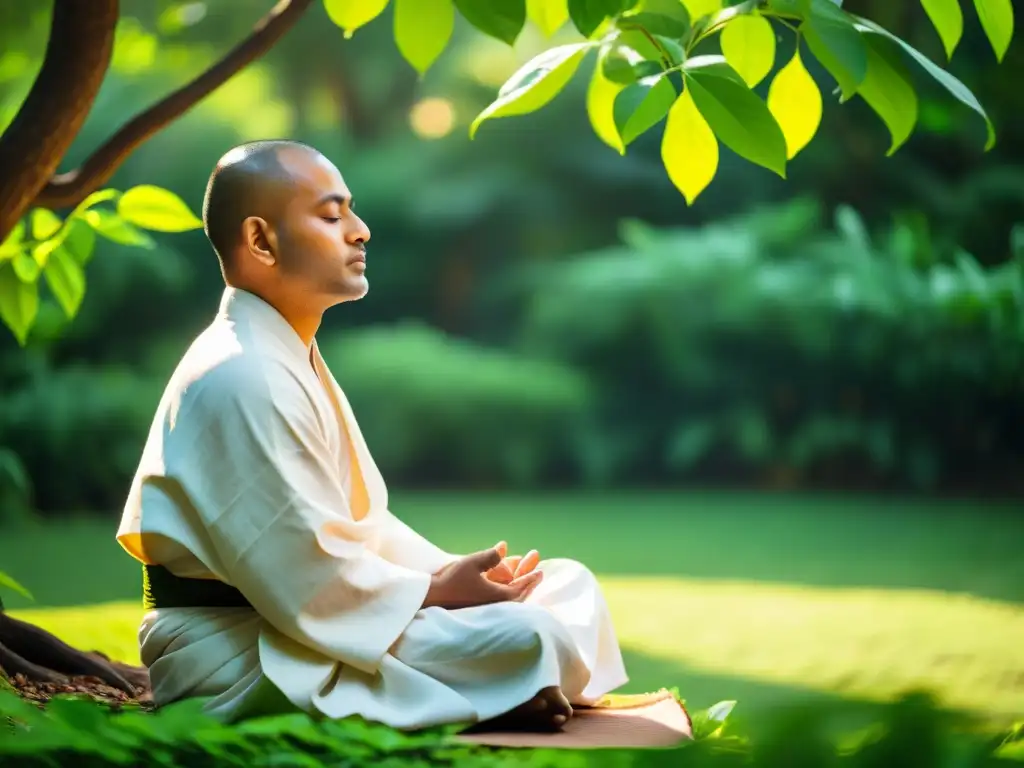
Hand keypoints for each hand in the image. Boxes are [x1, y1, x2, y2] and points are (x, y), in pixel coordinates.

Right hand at [423, 547, 542, 609]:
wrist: (431, 597)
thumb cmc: (452, 581)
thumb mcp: (472, 563)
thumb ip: (490, 556)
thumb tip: (502, 550)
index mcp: (497, 597)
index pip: (521, 589)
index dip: (531, 579)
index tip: (540, 572)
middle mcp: (494, 603)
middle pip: (516, 589)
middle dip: (525, 575)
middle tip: (535, 563)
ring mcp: (486, 603)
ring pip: (506, 590)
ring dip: (514, 576)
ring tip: (517, 561)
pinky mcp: (477, 602)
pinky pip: (496, 591)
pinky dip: (501, 580)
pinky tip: (499, 566)